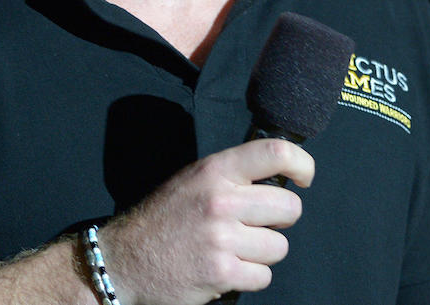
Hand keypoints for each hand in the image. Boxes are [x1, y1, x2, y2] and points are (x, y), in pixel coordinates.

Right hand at [96, 138, 313, 304]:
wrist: (124, 260)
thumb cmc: (166, 217)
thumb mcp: (195, 179)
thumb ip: (235, 174)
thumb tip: (283, 175)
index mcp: (216, 171)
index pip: (275, 153)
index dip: (302, 163)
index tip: (304, 178)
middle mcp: (221, 201)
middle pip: (289, 209)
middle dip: (281, 220)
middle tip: (259, 225)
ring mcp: (221, 239)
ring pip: (279, 247)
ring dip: (263, 252)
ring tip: (237, 249)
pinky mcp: (221, 273)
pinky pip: (264, 276)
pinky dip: (251, 277)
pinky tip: (229, 269)